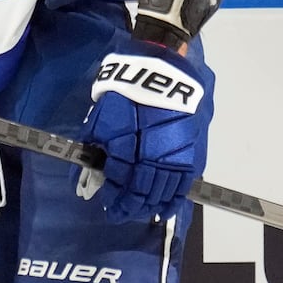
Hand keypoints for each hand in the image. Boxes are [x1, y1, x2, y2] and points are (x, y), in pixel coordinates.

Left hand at [76, 39, 213, 222]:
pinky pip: (184, 185)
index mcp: (128, 151)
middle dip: (131, 206)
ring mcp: (176, 158)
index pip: (121, 186)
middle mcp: (152, 160)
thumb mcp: (102, 116)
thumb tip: (89, 169)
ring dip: (151, 206)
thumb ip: (96, 145)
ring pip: (163, 193)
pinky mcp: (193, 153)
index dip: (115, 201)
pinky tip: (167, 208)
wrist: (161, 70)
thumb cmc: (126, 91)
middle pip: (143, 193)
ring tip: (143, 212)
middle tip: (124, 213)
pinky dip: (175, 200)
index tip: (109, 208)